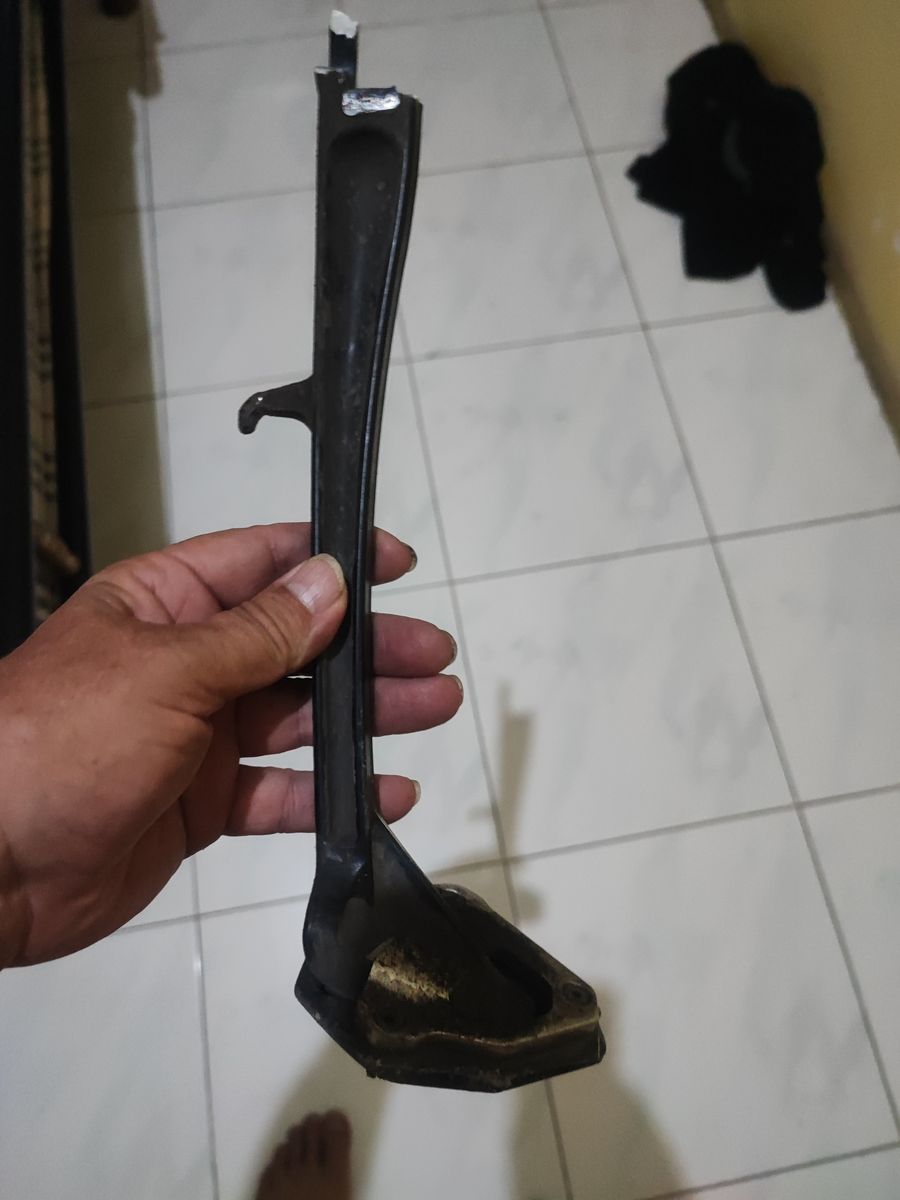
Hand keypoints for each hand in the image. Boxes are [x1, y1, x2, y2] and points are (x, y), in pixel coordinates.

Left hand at [0, 524, 459, 966]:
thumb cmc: (59, 743)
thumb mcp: (167, 670)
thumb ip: (259, 633)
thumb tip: (330, 580)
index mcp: (167, 605)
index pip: (264, 563)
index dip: (332, 559)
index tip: (397, 563)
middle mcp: (188, 662)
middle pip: (298, 645)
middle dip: (368, 649)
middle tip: (435, 656)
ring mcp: (198, 735)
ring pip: (300, 717)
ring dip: (366, 716)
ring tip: (433, 709)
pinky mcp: (203, 804)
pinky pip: (282, 791)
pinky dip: (332, 793)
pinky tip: (386, 793)